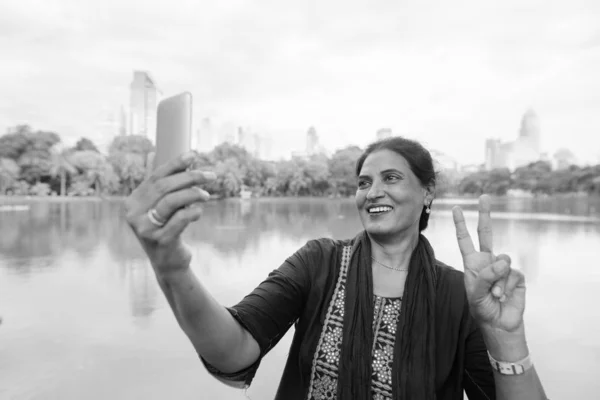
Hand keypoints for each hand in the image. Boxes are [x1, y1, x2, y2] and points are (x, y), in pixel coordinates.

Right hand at [125, 151, 215, 275]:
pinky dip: (193, 212)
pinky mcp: (160, 240)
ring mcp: (145, 228)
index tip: (193, 156)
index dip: (175, 164)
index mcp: (132, 202)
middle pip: (164, 187)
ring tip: (207, 194)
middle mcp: (133, 214)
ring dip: (193, 194)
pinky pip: (180, 219)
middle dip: (190, 177)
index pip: (155, 177)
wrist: (168, 262)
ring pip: (171, 202)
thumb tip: (167, 157)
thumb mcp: (160, 207)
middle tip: (210, 175)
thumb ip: (161, 185)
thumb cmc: (166, 228)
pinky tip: (198, 211)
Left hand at [452, 195, 525, 332]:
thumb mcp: (475, 293)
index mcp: (472, 263)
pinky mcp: (516, 275)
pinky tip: (503, 296)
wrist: (499, 323)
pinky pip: (511, 272)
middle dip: (484, 215)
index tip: (456, 208)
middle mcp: (487, 261)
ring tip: (494, 294)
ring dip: (496, 279)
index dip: (460, 225)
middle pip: (486, 233)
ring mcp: (502, 266)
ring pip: (501, 260)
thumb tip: (503, 260)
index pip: (465, 240)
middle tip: (483, 197)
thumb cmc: (482, 308)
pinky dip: (506, 286)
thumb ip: (485, 275)